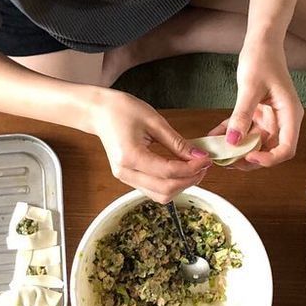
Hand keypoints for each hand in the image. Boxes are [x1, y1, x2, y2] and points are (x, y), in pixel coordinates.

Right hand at [87, 89, 211, 202]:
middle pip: (165, 190)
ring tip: (194, 168)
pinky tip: (180, 170)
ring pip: (160, 195)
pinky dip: (170, 184)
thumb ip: (177, 142)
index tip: (206, 159)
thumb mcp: (154, 121)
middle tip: (204, 165)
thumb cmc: (122, 110)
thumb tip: (198, 156)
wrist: (98, 112)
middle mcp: (126, 173)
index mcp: (130, 157)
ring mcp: (125, 178)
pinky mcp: (128, 178)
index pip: (168, 172)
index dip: (192, 168)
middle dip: (189, 180)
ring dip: (181, 185)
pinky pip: (153, 190)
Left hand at [216, 40, 302, 169]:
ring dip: (238, 149)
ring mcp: (271, 118)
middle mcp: (283, 120)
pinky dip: (232, 134)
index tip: (248, 158)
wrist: (261, 43)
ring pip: (256, 143)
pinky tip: (215, 136)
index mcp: (290, 114)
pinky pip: (246, 130)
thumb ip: (242, 115)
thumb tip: (233, 142)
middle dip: (249, 159)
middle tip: (227, 161)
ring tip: (218, 152)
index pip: (286, 149)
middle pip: (270, 150)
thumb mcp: (250, 88)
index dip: (269, 159)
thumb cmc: (262, 60)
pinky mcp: (259, 114)